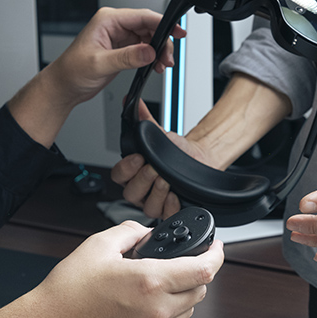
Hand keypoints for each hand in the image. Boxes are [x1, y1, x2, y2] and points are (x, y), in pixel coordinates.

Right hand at [32, 220, 223, 317]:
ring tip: (152, 285)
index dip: (215, 255)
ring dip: (180, 295)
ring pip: (187, 312)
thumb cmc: (69, 292)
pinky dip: (164, 315)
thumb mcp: (99, 245)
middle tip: (177, 263)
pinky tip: (139, 306)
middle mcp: (157, 312)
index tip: (215, 248)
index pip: (203, 270)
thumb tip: (146, 232)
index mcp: (149, 282)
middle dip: (195, 274)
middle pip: (200, 291)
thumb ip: (130, 232)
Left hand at [46, 7, 180, 109]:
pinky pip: (144, 49)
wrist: (64, 87)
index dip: (162, 23)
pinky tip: (155, 66)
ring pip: (149, 38)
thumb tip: (149, 51)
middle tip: (168, 58)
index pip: (142, 16)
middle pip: (149, 27)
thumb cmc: (72, 71)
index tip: (177, 31)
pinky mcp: (122, 50)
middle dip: (162, 42)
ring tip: (162, 65)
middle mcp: (114, 26)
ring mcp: (119, 37)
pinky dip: (152, 57)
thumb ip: (126, 57)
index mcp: (107, 20)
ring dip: (159, 51)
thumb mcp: (100, 64)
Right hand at [111, 101, 218, 219]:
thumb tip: (133, 103)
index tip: (138, 157)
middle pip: (131, 193)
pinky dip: (170, 206)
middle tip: (154, 168)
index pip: (118, 175)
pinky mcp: (169, 210)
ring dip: (157, 192)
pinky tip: (175, 195)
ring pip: (147, 206)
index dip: (126, 168)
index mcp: (132, 174)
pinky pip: (165, 215)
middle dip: (143, 180)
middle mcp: (140, 190)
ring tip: (166, 179)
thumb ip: (144, 120)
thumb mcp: (160, 134)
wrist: (197, 160)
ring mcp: (154, 202)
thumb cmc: (176, 151)